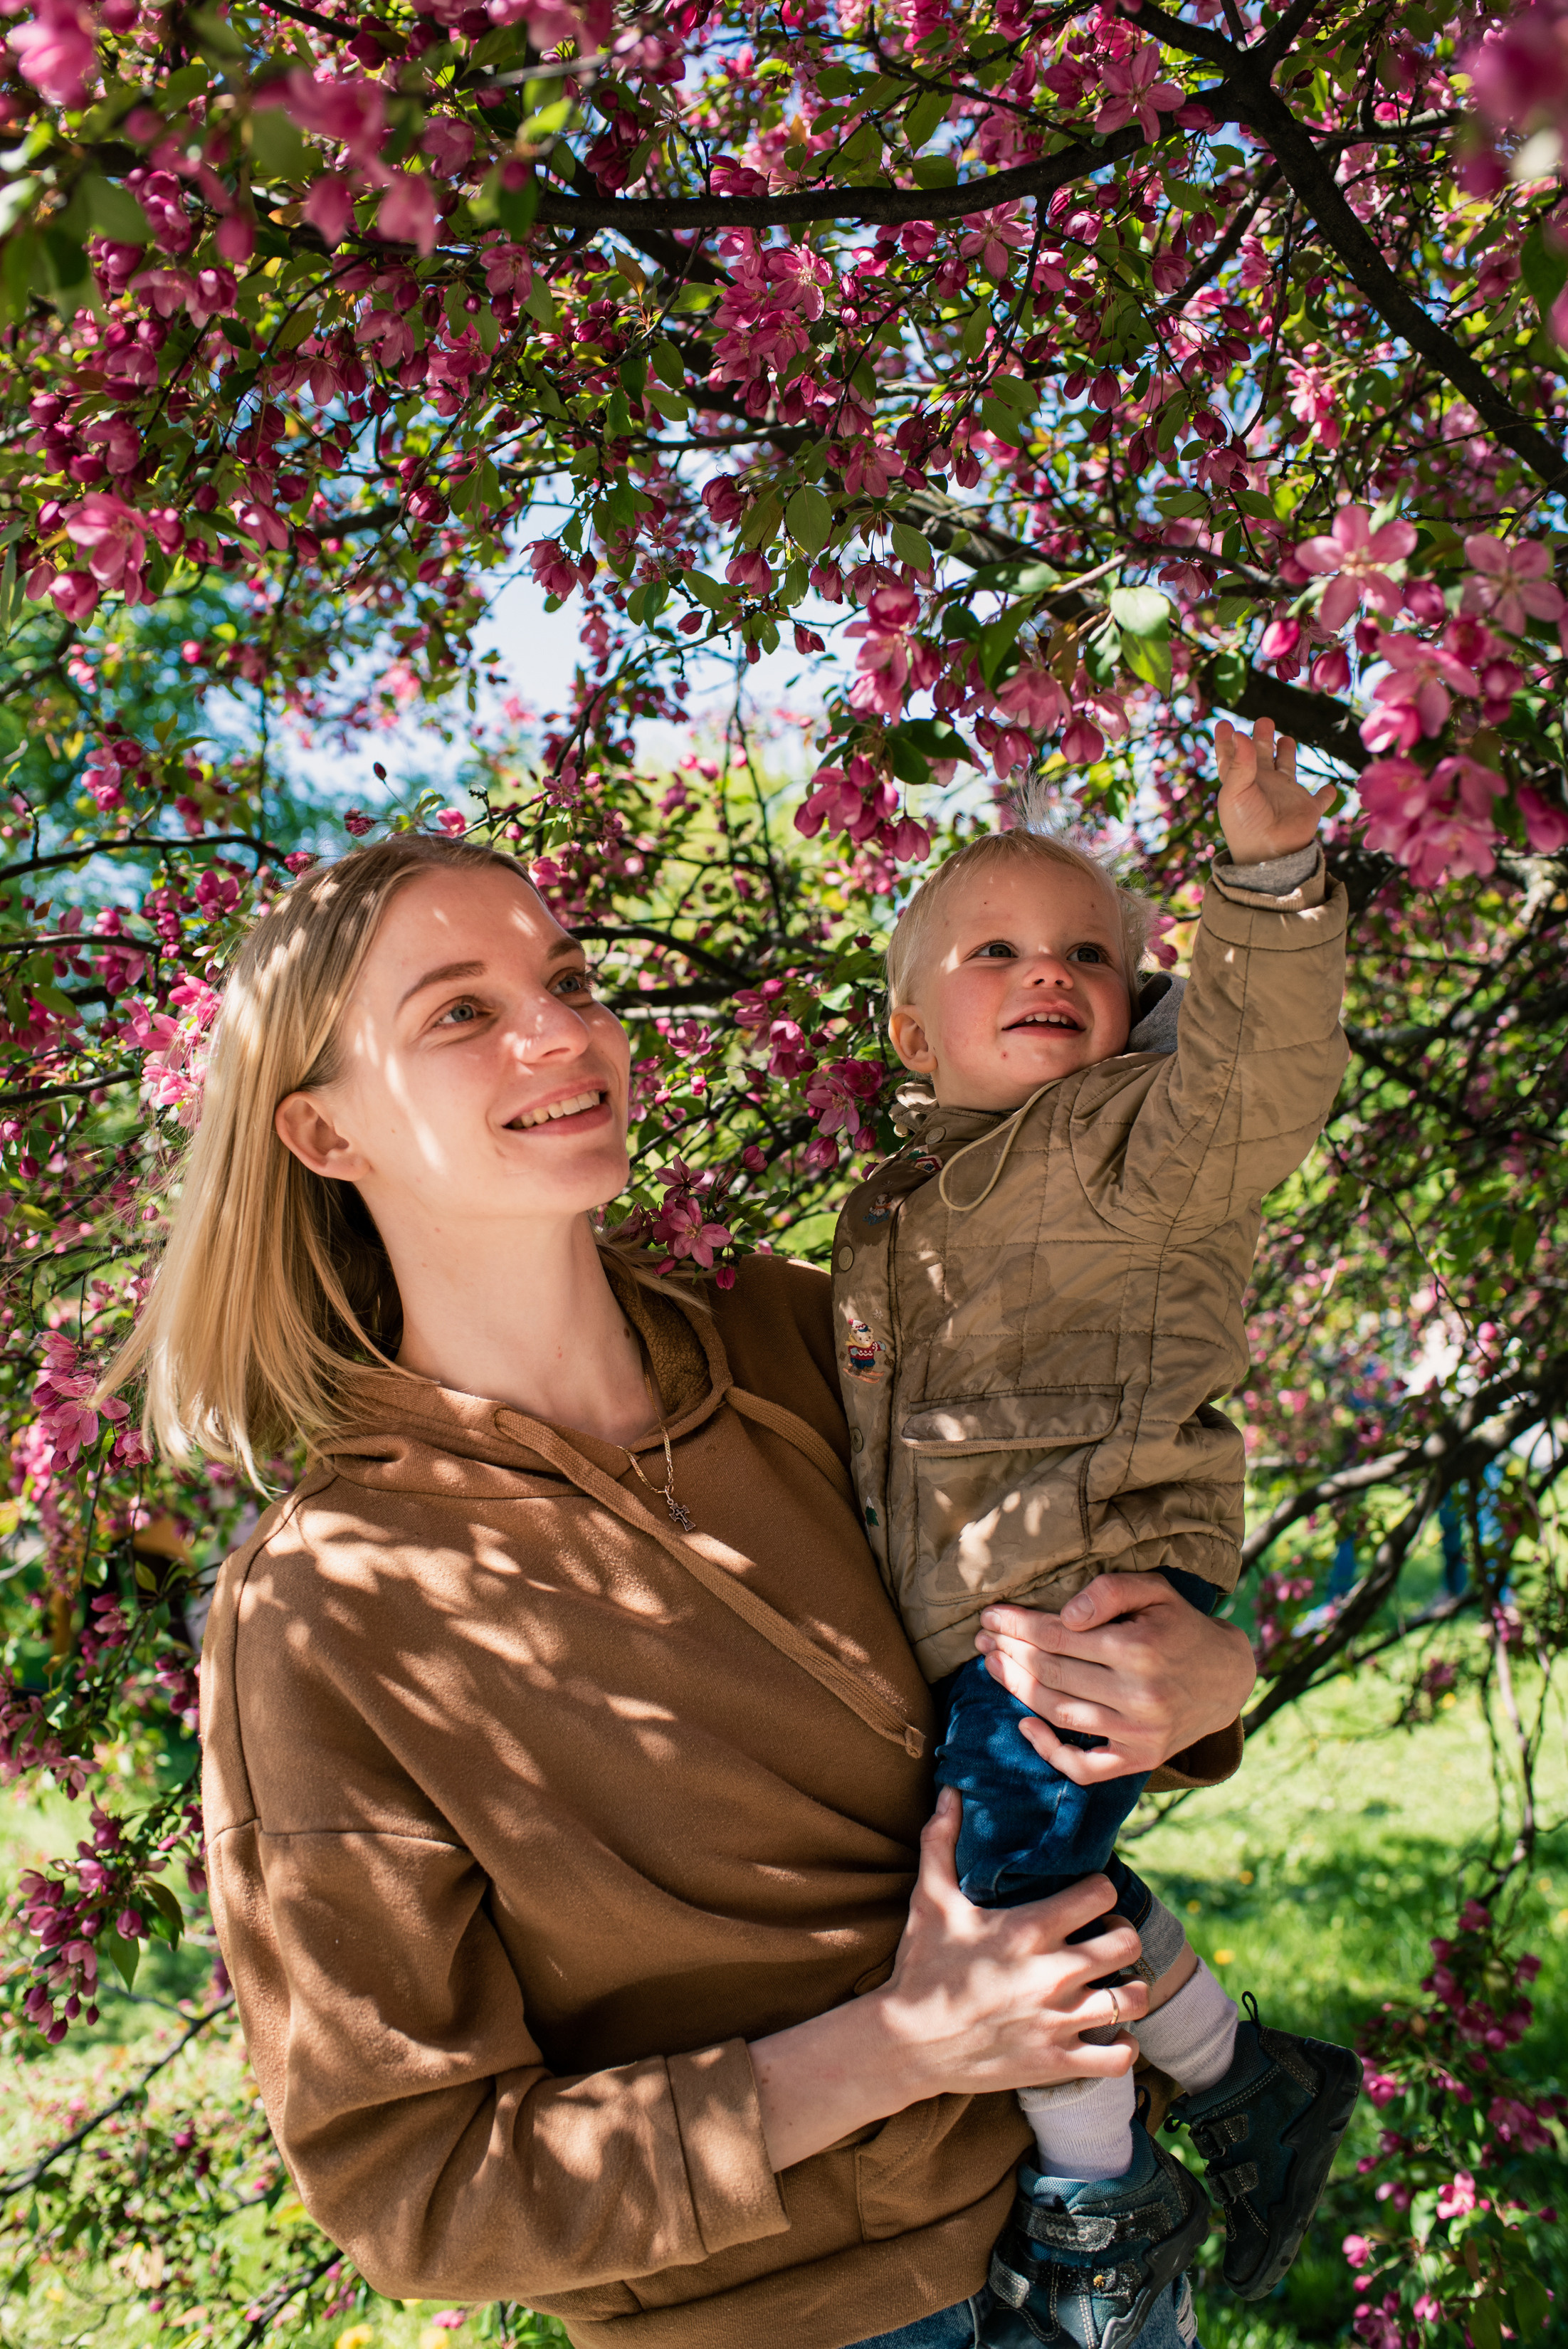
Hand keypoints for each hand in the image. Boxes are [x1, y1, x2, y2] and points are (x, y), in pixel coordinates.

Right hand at [750, 1790, 1145, 2170]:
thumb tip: (948, 1792)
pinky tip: (1109, 2031)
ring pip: (1133, 2000)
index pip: (1099, 1893)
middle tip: (1104, 1938)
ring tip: (1111, 1983)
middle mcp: (1052, 1974)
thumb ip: (941, 1843)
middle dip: (1121, 1935)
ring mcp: (1058, 2022)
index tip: (1088, 1896)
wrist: (907, 2043)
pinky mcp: (1057, 2062)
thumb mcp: (930, 1900)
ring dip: (1129, 1989)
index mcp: (1028, 1929)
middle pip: (1127, 1942)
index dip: (1100, 1889)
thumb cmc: (921, 1966)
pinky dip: (1123, 2046)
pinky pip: (1119, 2058)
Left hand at [973, 1573, 1256, 1786]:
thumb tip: (1064, 1614)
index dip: (1016, 1625)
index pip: (1056, 1636)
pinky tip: (1025, 1725)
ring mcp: (1138, 1733)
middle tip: (982, 1640)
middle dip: (1009, 1653)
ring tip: (992, 1667)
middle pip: (1051, 1673)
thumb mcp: (1155, 1591)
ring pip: (1058, 1713)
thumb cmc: (1180, 1626)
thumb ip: (1110, 1590)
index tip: (989, 1616)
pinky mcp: (1140, 1760)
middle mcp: (1138, 1695)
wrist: (1228, 1678)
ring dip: (1017, 1690)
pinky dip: (1049, 1751)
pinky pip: (1084, 1767)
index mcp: (1138, 1648)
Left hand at [1214, 717, 1334, 864]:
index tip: (1223, 723)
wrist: (1269, 854)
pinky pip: (1320, 799)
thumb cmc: (1246, 825)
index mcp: (1241, 781)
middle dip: (1261, 739)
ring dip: (1287, 754)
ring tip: (1286, 739)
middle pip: (1260, 756)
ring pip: (1287, 769)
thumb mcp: (1235, 792)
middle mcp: (1263, 785)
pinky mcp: (1307, 807)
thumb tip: (1241, 734)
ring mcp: (1285, 795)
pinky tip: (1330, 789)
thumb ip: (1239, 764)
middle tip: (1264, 721)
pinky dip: (1326, 795)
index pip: (1231, 757)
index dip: (1227, 741)